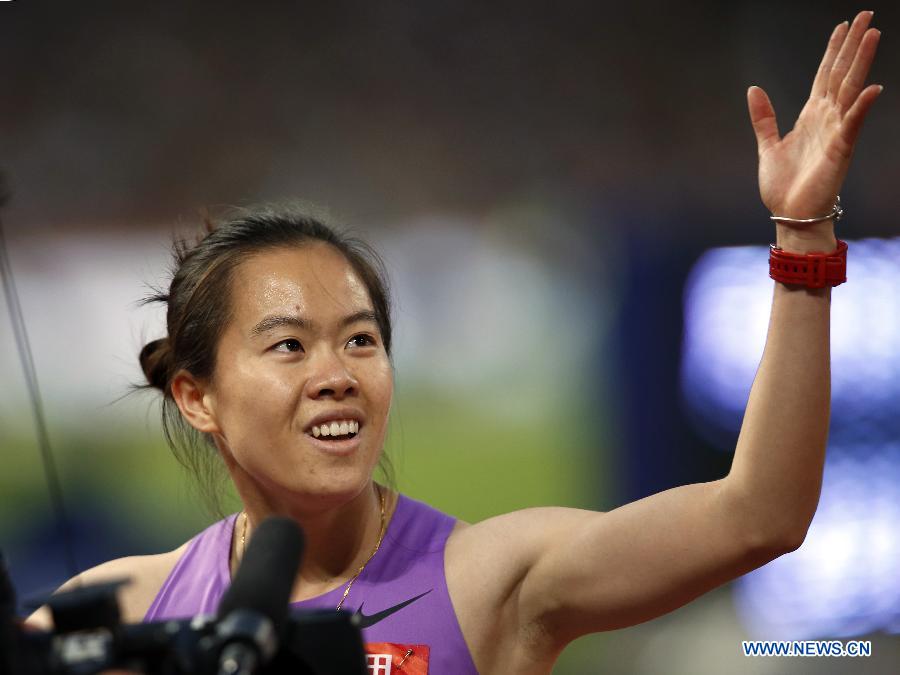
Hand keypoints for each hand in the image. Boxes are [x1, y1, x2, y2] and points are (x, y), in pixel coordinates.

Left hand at [748, 11, 880, 243]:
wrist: (789, 216)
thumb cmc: (783, 186)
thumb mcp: (767, 145)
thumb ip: (764, 118)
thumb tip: (754, 89)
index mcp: (810, 116)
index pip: (825, 75)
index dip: (834, 50)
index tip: (844, 26)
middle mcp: (827, 119)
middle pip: (842, 74)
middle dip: (853, 45)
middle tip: (867, 16)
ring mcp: (836, 133)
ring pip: (851, 90)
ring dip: (861, 64)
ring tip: (873, 35)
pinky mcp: (840, 151)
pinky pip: (852, 125)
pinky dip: (860, 107)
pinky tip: (870, 88)